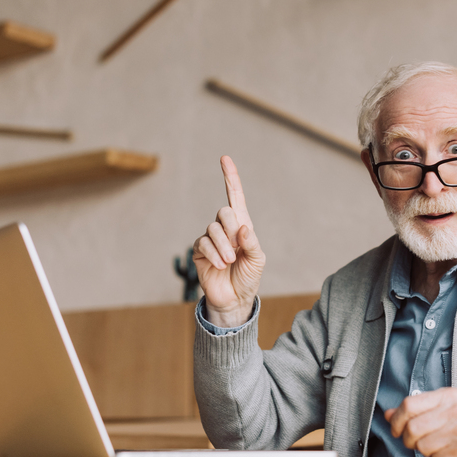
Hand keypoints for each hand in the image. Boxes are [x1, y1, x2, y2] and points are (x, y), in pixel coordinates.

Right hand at [193, 156, 265, 327]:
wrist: (235, 298)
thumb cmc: (249, 277)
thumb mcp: (258, 259)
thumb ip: (252, 242)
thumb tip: (242, 227)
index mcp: (242, 225)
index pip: (235, 196)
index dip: (230, 177)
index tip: (224, 158)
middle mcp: (225, 228)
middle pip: (224, 212)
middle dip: (232, 229)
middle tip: (238, 248)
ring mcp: (211, 238)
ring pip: (213, 229)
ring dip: (224, 247)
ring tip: (230, 262)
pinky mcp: (199, 251)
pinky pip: (203, 243)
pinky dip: (214, 254)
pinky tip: (220, 264)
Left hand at [386, 387, 456, 456]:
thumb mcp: (447, 408)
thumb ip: (418, 409)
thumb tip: (389, 414)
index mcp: (448, 395)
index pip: (409, 404)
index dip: (396, 420)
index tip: (396, 429)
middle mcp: (454, 409)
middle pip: (412, 427)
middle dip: (408, 439)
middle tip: (415, 442)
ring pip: (422, 445)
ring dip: (425, 450)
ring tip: (438, 446)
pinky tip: (449, 453)